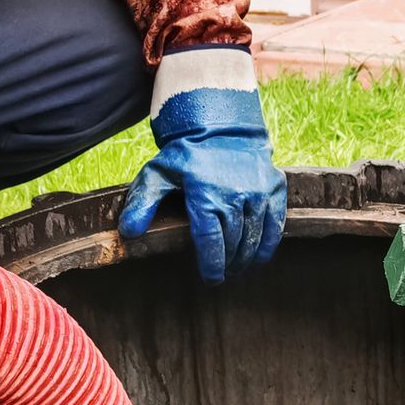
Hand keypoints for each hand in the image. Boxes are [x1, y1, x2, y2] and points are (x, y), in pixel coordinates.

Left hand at [119, 47, 286, 283]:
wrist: (221, 125)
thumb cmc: (186, 155)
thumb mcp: (157, 174)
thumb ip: (142, 203)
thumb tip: (128, 232)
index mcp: (205, 195)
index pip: (211, 243)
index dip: (212, 266)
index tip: (211, 279)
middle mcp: (235, 195)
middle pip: (233, 244)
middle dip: (228, 264)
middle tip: (223, 274)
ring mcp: (258, 192)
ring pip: (254, 237)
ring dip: (246, 258)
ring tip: (238, 267)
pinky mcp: (275, 187)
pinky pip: (275, 225)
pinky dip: (267, 244)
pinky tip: (258, 257)